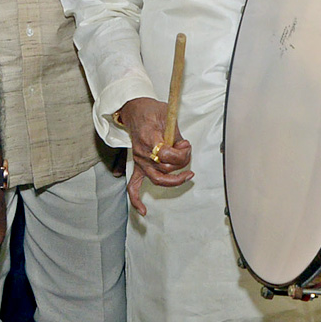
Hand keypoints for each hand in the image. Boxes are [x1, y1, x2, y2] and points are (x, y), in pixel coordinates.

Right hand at [117, 97, 192, 215]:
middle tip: (187, 153)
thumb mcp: (167, 115)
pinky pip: (133, 186)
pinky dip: (136, 199)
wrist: (135, 110)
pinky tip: (142, 211)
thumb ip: (176, 135)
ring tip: (187, 176)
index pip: (167, 155)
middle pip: (165, 169)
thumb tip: (184, 148)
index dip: (181, 153)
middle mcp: (143, 153)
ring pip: (157, 179)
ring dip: (174, 181)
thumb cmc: (151, 111)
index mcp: (149, 138)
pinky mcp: (138, 165)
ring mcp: (140, 161)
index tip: (186, 145)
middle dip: (181, 163)